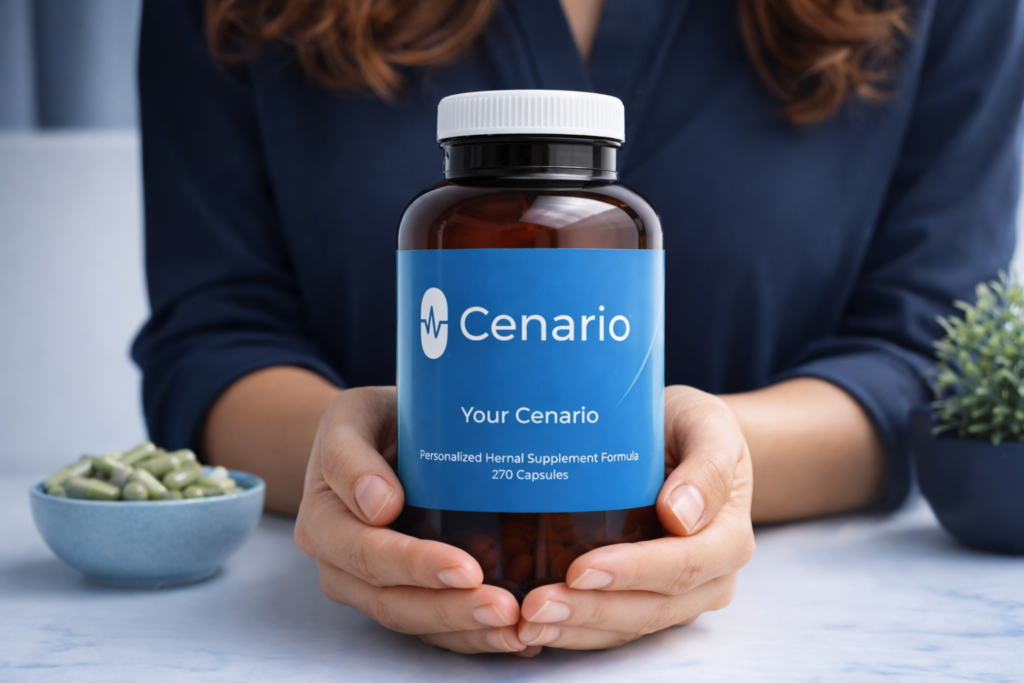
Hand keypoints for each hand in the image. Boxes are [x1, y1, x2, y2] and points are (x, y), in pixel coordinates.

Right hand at [294, 387, 526, 653]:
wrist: (376, 436)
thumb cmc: (372, 421)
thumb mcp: (354, 416)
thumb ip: (351, 455)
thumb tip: (378, 504)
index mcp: (324, 520)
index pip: (368, 553)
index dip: (416, 566)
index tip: (466, 568)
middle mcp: (340, 562)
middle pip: (391, 601)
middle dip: (450, 610)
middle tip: (505, 608)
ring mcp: (369, 585)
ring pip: (413, 622)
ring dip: (465, 630)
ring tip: (517, 628)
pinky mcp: (400, 593)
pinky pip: (430, 627)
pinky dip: (470, 635)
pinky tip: (513, 634)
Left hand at [515, 386, 754, 650]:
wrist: (688, 441)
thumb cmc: (691, 427)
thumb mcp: (706, 424)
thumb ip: (705, 466)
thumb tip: (681, 515)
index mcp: (728, 535)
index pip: (683, 564)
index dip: (633, 572)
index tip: (581, 569)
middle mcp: (711, 576)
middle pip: (653, 606)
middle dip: (592, 610)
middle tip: (537, 605)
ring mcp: (681, 595)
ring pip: (632, 625)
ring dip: (578, 629)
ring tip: (529, 624)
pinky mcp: (650, 600)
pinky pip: (617, 627)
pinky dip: (578, 631)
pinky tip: (537, 629)